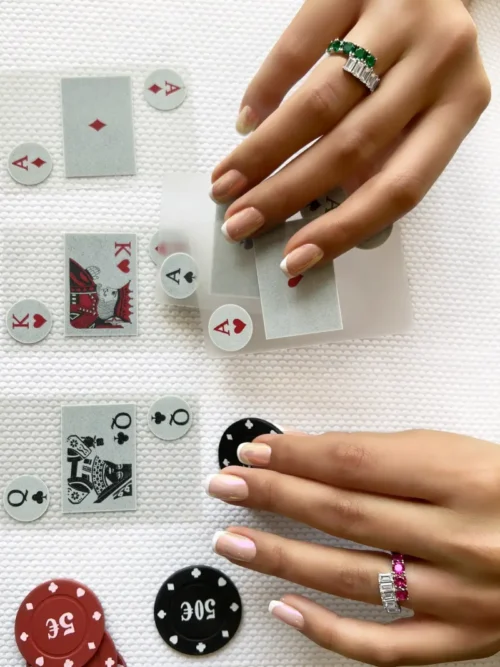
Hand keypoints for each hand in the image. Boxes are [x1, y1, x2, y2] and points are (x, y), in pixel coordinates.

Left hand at [206, 430, 499, 664]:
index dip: (297, 456)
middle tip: (228, 485)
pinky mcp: (460, 637)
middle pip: (345, 513)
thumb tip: (309, 454)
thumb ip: (383, 455)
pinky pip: (385, 645)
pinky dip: (328, 630)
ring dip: (282, 556)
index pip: (355, 463)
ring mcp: (459, 594)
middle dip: (276, 495)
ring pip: (352, 576)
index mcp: (462, 477)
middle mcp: (460, 537)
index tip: (257, 451)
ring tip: (234, 540)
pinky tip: (283, 607)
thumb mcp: (456, 452)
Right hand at [211, 0, 489, 276]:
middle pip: (350, 147)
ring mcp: (398, 17)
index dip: (342, 229)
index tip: (295, 255)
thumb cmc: (425, 55)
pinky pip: (298, 45)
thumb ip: (382, 157)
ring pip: (320, 102)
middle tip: (242, 220)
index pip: (399, 187)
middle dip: (285, 194)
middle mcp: (438, 61)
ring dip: (264, 151)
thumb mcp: (423, 110)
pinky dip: (265, 88)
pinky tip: (246, 120)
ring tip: (229, 181)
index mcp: (461, 105)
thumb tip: (318, 213)